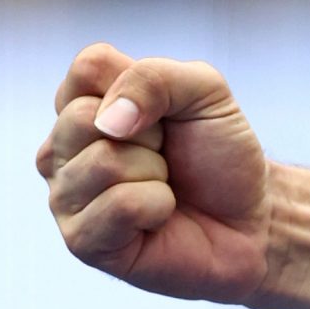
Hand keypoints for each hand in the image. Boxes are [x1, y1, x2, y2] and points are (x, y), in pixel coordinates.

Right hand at [35, 43, 271, 302]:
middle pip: (83, 117)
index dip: (143, 86)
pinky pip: (119, 205)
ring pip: (103, 162)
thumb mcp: (204, 91)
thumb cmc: (217, 151)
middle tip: (166, 153)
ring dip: (155, 172)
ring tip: (163, 185)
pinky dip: (157, 205)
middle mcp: (62, 149)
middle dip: (150, 132)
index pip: (87, 67)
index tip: (165, 111)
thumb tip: (108, 119)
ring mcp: (66, 196)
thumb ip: (154, 78)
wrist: (247, 217)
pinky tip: (159, 217)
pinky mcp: (81, 241)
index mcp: (83, 103)